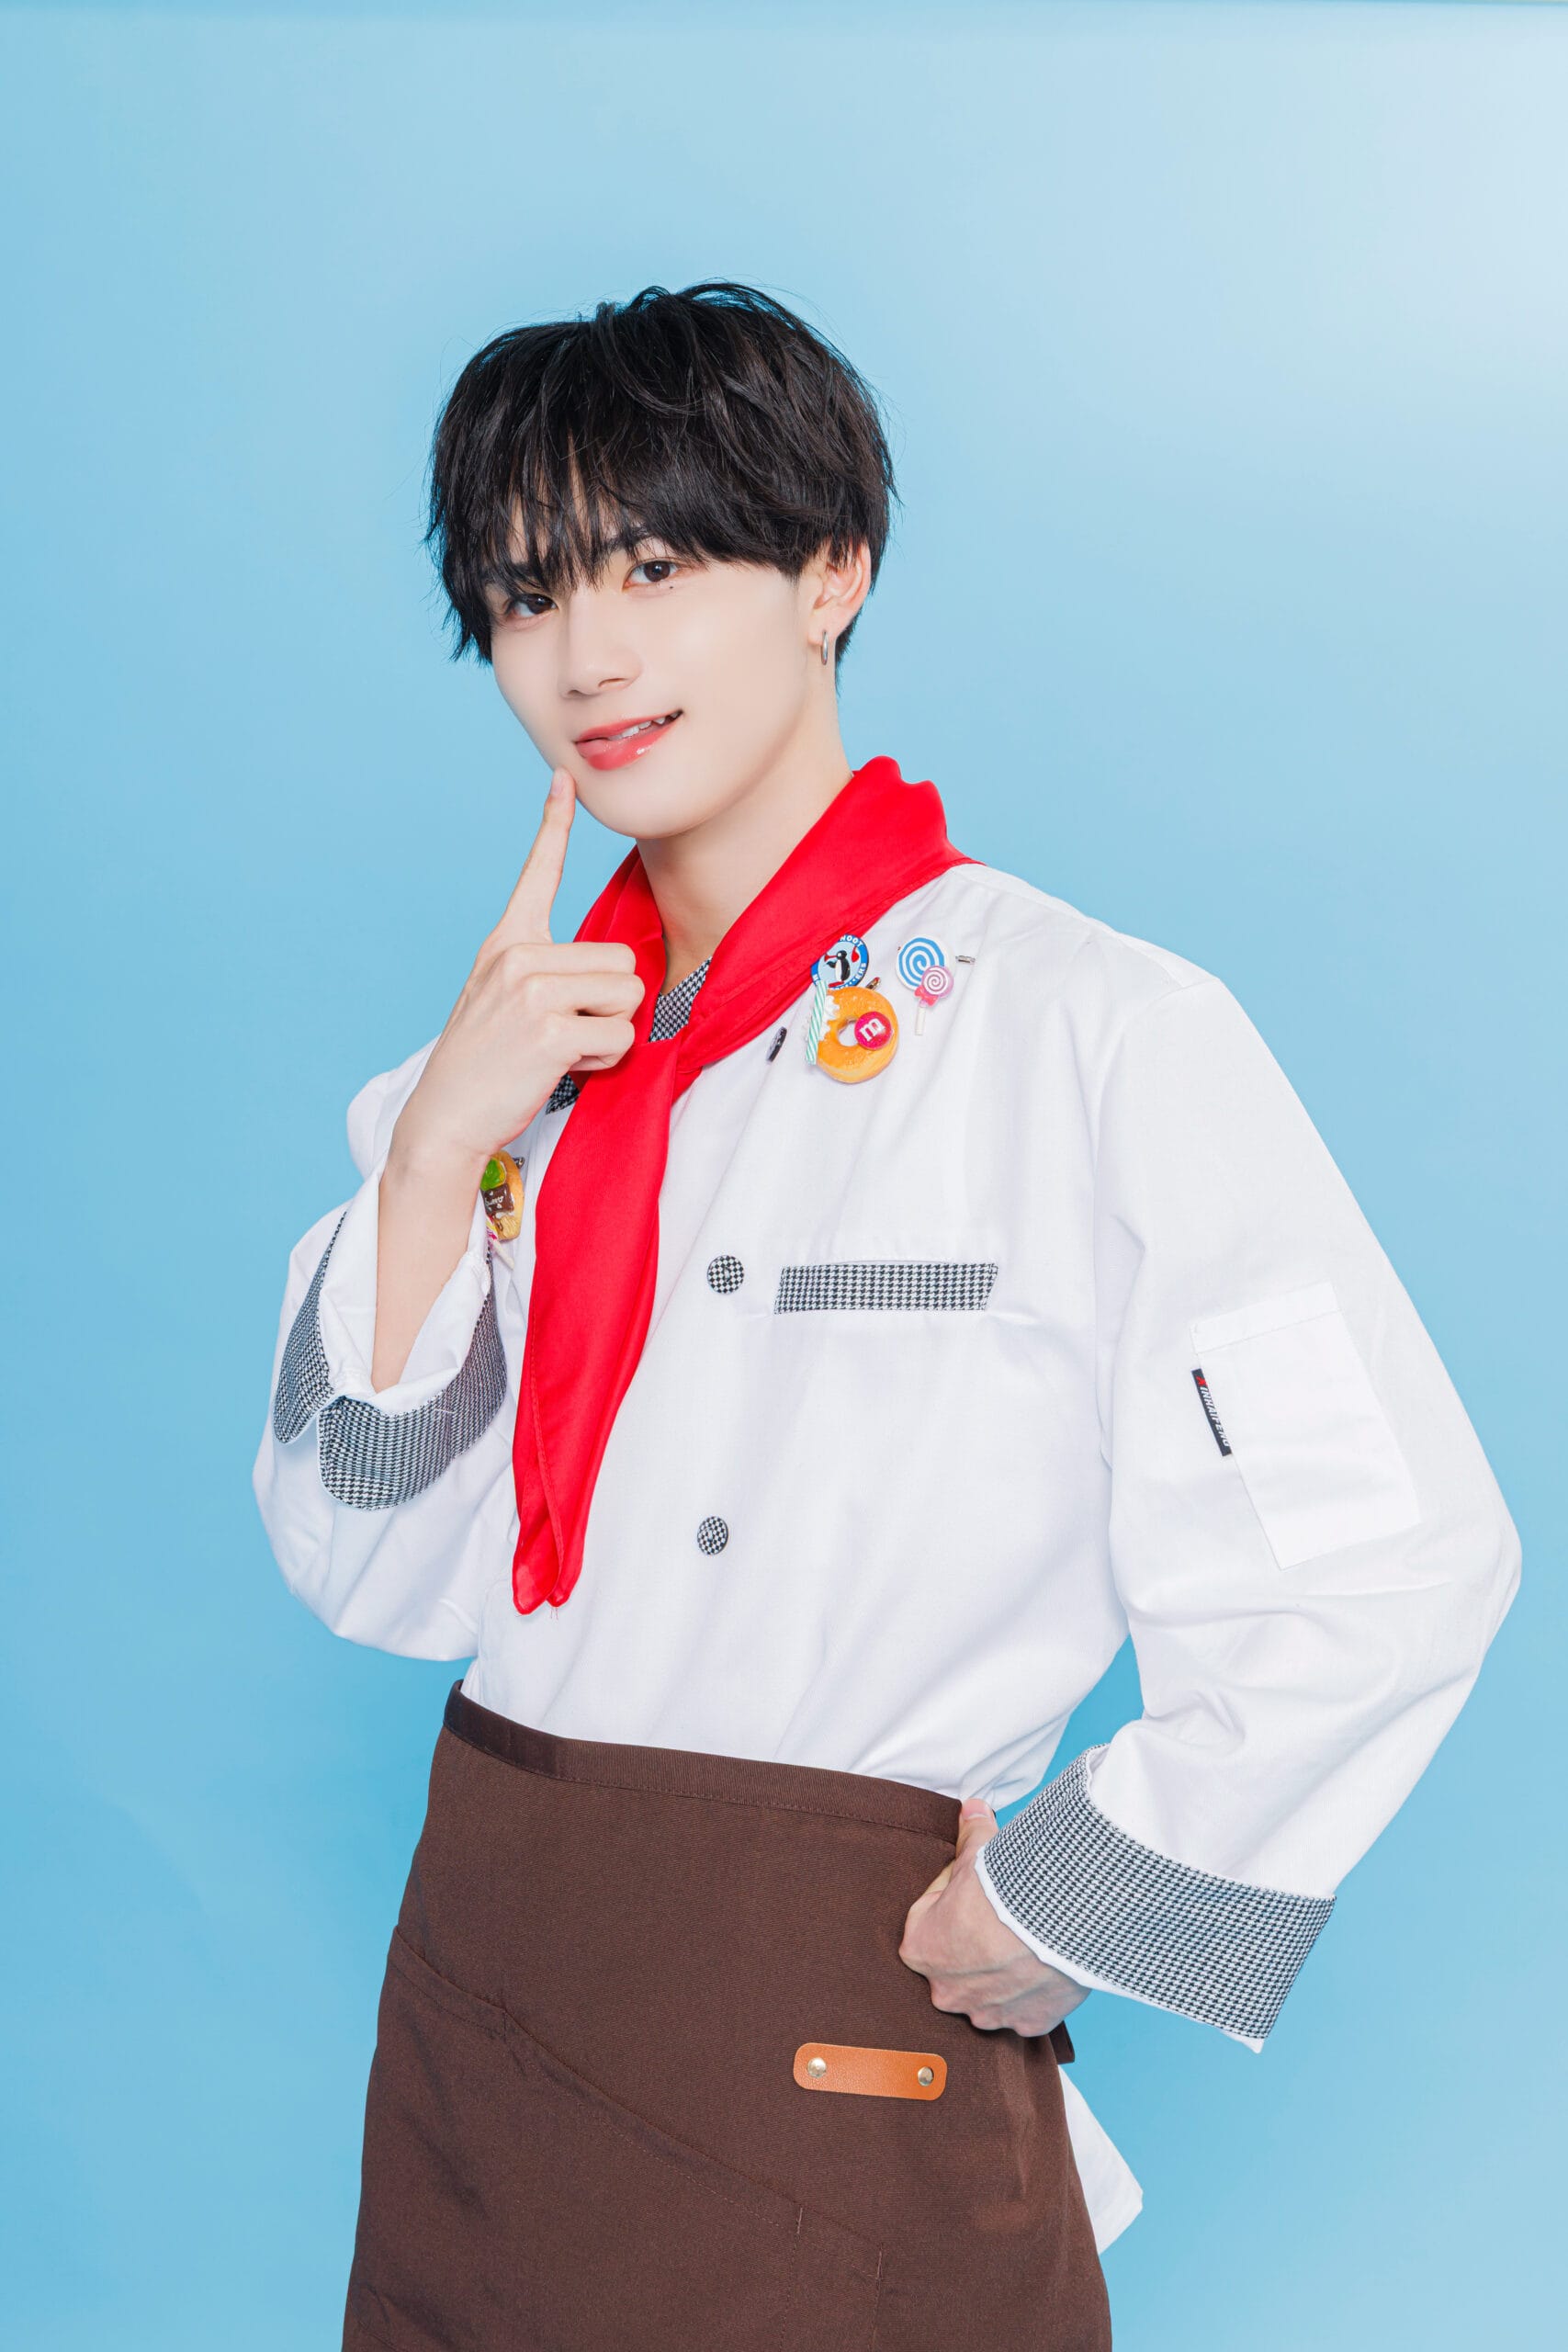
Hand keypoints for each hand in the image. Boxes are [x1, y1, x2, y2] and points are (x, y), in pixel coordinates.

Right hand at [392, 766, 645, 1175]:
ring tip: (562, 1048)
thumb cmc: (485, 1065)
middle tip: (563, 1031)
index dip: (553, 824)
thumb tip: (613, 975)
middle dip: (608, 1004)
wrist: (447, 1117)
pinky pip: (619, 1036)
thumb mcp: (503, 1000)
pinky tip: (562, 1068)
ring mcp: (532, 990)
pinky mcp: (550, 1028)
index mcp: (506, 943)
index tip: (564, 779)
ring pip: (627, 995)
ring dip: (608, 1032)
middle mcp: (517, 956)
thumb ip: (546, 972)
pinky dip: (603, 1061)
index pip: (537, 873)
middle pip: (621, 960)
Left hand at [898, 1801, 1089, 2036]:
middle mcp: (947, 1990)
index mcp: (921, 1948)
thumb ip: (970, 1835)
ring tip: (1028, 1937)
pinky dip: (1035, 1991)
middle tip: (1002, 1911)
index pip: (928, 1919)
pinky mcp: (1026, 2024)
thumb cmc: (1007, 1888)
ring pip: (989, 1991)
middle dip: (974, 1941)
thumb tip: (971, 1809)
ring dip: (1004, 1970)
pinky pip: (1025, 2008)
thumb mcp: (979, 1852)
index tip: (975, 1884)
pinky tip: (1046, 1963)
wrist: (1059, 1922)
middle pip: (956, 1962)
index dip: (951, 1896)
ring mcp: (987, 2012)